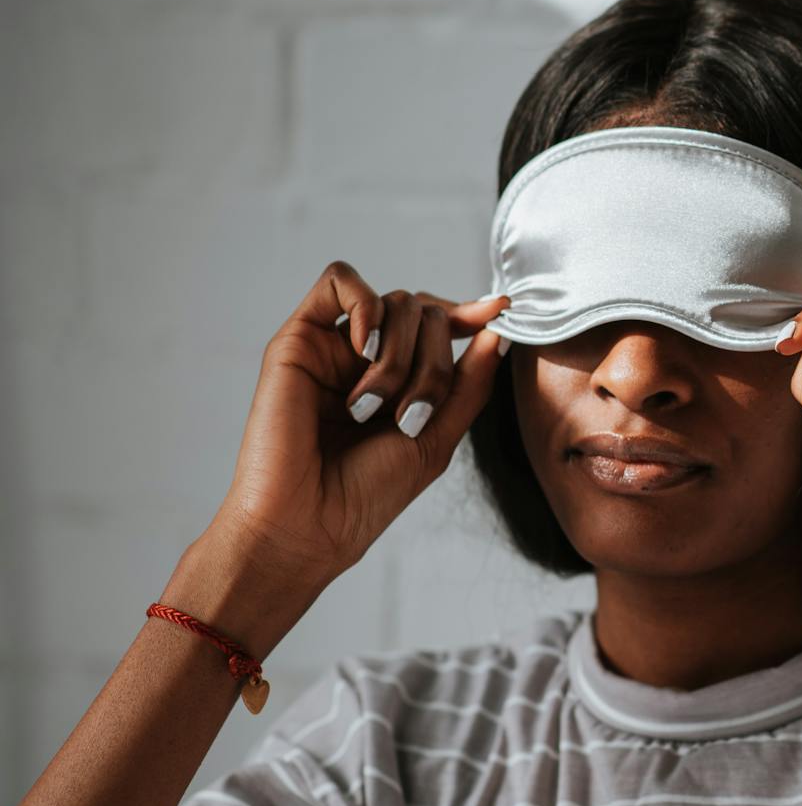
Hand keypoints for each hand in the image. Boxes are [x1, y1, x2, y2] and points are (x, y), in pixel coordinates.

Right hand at [204, 260, 511, 590]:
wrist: (309, 524)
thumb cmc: (367, 493)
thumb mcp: (439, 436)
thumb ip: (470, 382)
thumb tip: (498, 328)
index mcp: (400, 379)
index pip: (439, 326)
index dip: (471, 314)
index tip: (500, 309)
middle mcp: (366, 358)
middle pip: (425, 312)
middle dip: (433, 361)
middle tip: (409, 415)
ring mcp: (333, 347)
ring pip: (394, 301)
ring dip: (402, 355)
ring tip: (372, 407)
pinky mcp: (297, 339)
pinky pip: (338, 281)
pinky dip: (365, 305)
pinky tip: (366, 348)